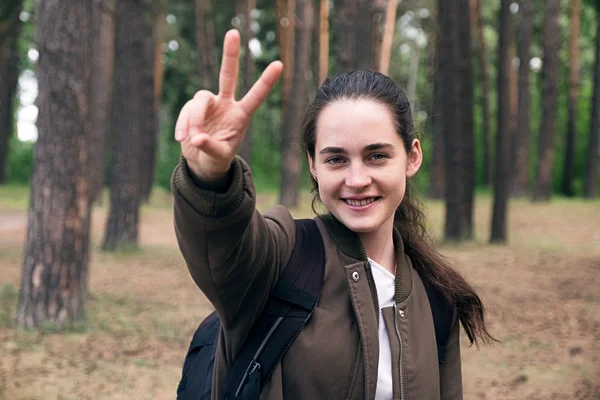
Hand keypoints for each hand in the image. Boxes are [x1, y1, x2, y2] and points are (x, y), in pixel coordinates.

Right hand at [174, 29, 282, 180]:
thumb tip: (195, 139)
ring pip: (199, 100)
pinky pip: (186, 112)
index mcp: (241, 115)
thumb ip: (209, 147)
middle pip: (228, 75)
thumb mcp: (218, 157)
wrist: (201, 160)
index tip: (279, 64)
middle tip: (233, 33)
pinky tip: (181, 138)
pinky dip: (183, 125)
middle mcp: (226, 104)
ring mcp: (209, 104)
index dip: (265, 82)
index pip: (255, 97)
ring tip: (192, 138)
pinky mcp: (192, 108)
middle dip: (230, 54)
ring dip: (194, 120)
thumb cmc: (217, 158)